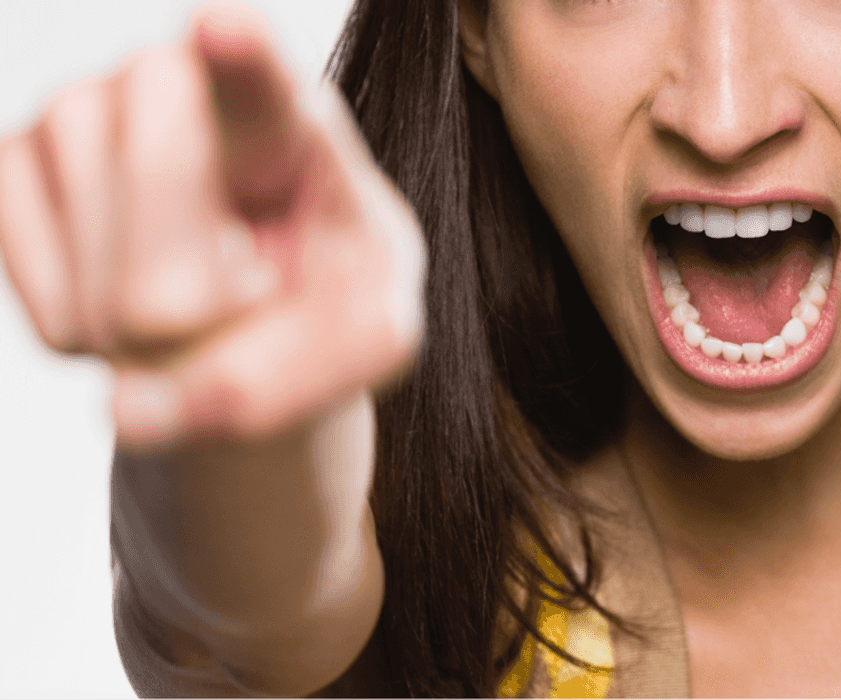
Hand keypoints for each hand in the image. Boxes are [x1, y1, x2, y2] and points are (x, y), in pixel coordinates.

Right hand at [0, 2, 422, 448]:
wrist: (256, 314)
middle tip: (249, 294)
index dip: (240, 54)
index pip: (259, 74)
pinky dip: (98, 345)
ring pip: (103, 282)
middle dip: (203, 294)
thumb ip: (299, 376)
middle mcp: (173, 83)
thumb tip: (138, 416)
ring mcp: (80, 116)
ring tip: (195, 299)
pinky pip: (46, 311)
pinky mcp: (12, 170)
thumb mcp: (371, 338)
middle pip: (161, 204)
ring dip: (155, 337)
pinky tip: (127, 303)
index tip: (223, 29)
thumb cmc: (332, 298)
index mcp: (286, 114)